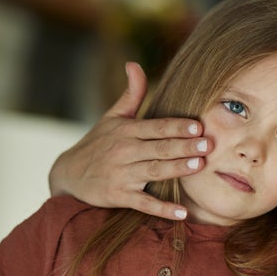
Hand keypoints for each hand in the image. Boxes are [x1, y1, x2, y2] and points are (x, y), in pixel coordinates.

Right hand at [48, 62, 212, 219]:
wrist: (68, 174)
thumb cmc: (98, 143)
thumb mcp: (112, 117)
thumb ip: (130, 93)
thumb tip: (134, 63)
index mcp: (126, 131)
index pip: (156, 127)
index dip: (177, 126)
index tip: (198, 126)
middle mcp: (124, 151)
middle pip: (159, 148)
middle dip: (184, 146)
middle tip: (208, 145)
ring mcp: (122, 175)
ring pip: (154, 171)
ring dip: (176, 169)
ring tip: (199, 166)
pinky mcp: (120, 196)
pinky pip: (144, 203)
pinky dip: (162, 209)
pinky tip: (182, 212)